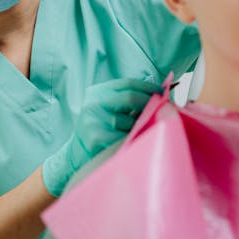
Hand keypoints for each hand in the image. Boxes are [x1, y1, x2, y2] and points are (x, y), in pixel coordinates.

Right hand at [42, 78, 162, 196]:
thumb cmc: (99, 130)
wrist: (75, 154)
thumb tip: (161, 94)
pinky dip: (133, 139)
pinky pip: (126, 137)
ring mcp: (94, 121)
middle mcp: (94, 104)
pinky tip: (130, 142)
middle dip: (150, 102)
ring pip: (131, 121)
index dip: (148, 86)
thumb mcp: (107, 109)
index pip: (127, 84)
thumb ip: (128, 101)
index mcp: (97, 93)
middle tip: (163, 108)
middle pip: (130, 97)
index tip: (163, 91)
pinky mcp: (97, 138)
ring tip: (138, 131)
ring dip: (140, 126)